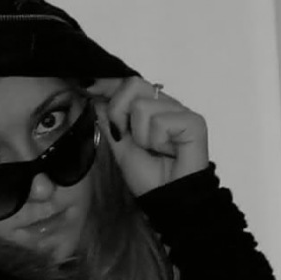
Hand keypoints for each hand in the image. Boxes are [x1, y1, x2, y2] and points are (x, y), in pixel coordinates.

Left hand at [86, 77, 208, 196]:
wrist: (166, 197)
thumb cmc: (148, 174)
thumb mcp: (119, 144)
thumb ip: (110, 120)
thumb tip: (96, 97)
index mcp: (151, 106)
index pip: (128, 83)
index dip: (107, 83)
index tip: (86, 86)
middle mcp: (166, 104)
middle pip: (133, 85)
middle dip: (119, 112)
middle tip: (128, 136)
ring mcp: (181, 111)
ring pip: (142, 105)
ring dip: (140, 135)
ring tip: (153, 148)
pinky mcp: (194, 122)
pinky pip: (160, 121)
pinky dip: (156, 140)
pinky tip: (167, 151)